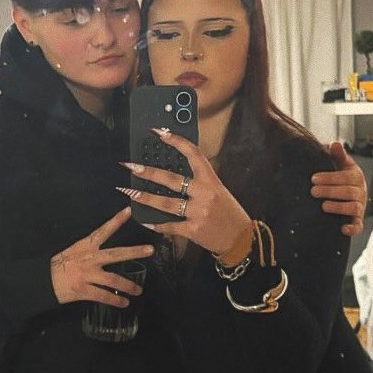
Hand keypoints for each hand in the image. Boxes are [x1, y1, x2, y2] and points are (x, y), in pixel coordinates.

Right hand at [50, 207, 153, 306]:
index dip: (116, 221)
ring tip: (139, 290)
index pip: (103, 231)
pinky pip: (104, 296)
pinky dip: (116, 300)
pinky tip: (125, 302)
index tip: (129, 211)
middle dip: (135, 252)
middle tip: (150, 250)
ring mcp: (87, 275)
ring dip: (129, 286)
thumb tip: (107, 253)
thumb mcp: (72, 251)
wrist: (43, 281)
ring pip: (114, 280)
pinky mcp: (84, 290)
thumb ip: (89, 251)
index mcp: (85, 246)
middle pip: (116, 254)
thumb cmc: (59, 266)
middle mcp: (89, 258)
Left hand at [117, 129, 250, 254]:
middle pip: (172, 180)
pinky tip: (146, 221)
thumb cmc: (229, 213)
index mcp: (211, 181)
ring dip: (146, 198)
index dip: (176, 142)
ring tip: (131, 193)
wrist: (240, 239)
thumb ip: (200, 182)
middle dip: (149, 173)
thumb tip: (176, 173)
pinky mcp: (193, 230)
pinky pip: (170, 226)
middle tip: (132, 167)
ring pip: (166, 203)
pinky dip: (157, 225)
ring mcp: (198, 212)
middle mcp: (204, 194)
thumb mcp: (219, 191)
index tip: (160, 133)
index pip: (193, 155)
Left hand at [310, 141, 367, 236]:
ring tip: (323, 206)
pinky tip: (342, 229)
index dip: (330, 178)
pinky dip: (352, 228)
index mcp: (356, 177)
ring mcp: (359, 207)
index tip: (313, 178)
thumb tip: (334, 143)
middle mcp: (360, 192)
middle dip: (330, 191)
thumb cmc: (339, 177)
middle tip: (313, 191)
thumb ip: (337, 155)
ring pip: (353, 207)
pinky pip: (358, 226)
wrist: (345, 195)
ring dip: (339, 207)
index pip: (346, 177)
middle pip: (348, 192)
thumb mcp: (340, 164)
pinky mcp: (356, 221)